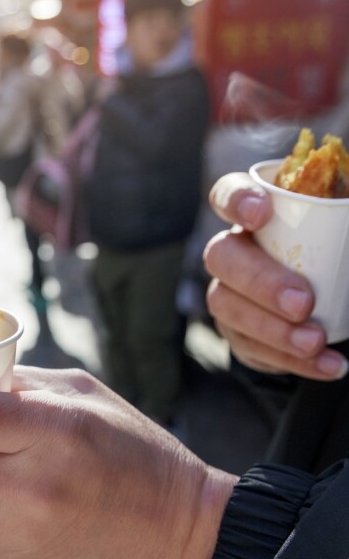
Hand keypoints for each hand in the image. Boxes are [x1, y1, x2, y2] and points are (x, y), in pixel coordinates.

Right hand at [204, 173, 347, 379]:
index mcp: (255, 212)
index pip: (226, 194)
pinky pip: (253, 349)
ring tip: (315, 342)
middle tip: (303, 303)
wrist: (335, 300)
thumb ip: (347, 219)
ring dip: (274, 329)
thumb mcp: (345, 231)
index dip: (235, 201)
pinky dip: (292, 360)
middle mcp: (233, 250)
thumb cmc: (337, 251)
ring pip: (228, 307)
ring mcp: (228, 293)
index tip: (261, 213)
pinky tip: (327, 364)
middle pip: (223, 257)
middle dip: (261, 281)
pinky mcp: (238, 333)